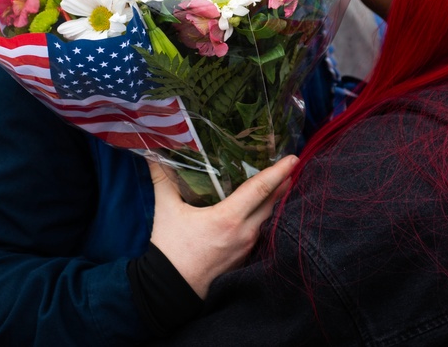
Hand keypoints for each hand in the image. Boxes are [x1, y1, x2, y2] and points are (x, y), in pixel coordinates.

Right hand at [148, 155, 297, 298]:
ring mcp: (246, 248)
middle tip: (290, 167)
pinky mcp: (243, 260)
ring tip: (276, 186)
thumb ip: (162, 180)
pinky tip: (258, 214)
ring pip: (266, 220)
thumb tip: (154, 155)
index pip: (261, 190)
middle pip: (271, 203)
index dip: (278, 172)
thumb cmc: (169, 251)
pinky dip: (262, 220)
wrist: (167, 292)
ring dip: (272, 203)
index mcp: (228, 218)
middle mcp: (243, 233)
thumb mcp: (166, 211)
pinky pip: (259, 235)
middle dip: (283, 184)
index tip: (293, 159)